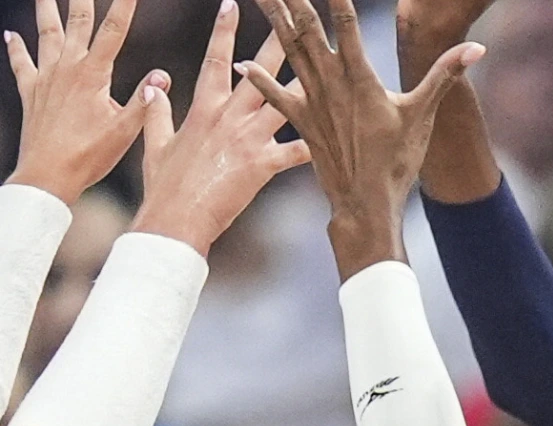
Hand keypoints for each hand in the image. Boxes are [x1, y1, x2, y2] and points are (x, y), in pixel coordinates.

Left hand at [5, 0, 169, 203]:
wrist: (47, 174)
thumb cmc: (89, 155)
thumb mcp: (125, 130)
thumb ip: (144, 101)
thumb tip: (163, 75)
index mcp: (93, 75)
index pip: (113, 31)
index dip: (124, 6)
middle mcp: (67, 69)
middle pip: (77, 23)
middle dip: (82, 0)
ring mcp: (46, 78)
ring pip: (47, 35)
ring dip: (46, 11)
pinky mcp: (31, 92)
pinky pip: (22, 63)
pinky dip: (16, 48)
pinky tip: (10, 35)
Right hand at [131, 1, 310, 255]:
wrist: (175, 219)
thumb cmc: (165, 187)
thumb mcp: (156, 144)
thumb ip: (157, 112)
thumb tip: (153, 84)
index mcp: (203, 108)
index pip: (216, 59)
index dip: (224, 30)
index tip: (232, 4)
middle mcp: (228, 117)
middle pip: (258, 71)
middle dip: (278, 42)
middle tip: (294, 20)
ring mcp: (246, 139)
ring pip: (284, 103)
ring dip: (308, 85)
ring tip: (331, 67)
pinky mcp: (262, 165)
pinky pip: (296, 151)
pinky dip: (315, 145)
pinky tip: (341, 137)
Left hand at [240, 0, 481, 277]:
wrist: (367, 202)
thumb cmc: (399, 160)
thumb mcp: (424, 114)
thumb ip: (445, 76)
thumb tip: (477, 49)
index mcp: (361, 78)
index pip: (346, 25)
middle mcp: (331, 84)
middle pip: (307, 30)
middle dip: (292, 0)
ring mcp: (313, 102)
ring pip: (289, 52)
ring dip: (273, 21)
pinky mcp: (303, 122)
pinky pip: (276, 96)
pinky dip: (260, 80)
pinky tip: (243, 64)